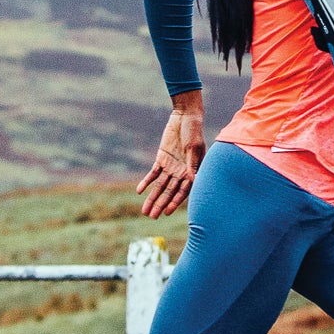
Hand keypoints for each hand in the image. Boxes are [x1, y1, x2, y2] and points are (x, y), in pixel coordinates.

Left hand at [137, 92, 205, 218]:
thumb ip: (192, 164)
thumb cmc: (193, 131)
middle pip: (169, 192)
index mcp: (192, 171)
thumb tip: (194, 180)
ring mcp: (171, 167)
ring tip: (145, 211)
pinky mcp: (161, 160)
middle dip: (160, 204)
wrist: (185, 117)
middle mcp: (181, 172)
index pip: (183, 191)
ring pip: (160, 186)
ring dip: (152, 198)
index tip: (167, 212)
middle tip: (152, 216)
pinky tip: (140, 191)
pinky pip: (153, 174)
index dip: (175, 202)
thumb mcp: (193, 147)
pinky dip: (147, 182)